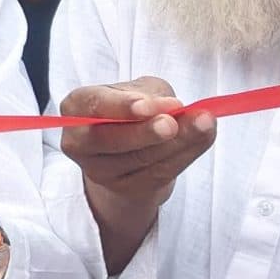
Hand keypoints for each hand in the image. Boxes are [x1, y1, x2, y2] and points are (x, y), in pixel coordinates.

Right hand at [58, 78, 213, 270]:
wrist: (133, 146)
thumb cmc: (133, 109)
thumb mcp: (140, 89)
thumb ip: (153, 95)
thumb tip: (175, 109)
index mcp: (76, 107)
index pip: (94, 106)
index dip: (121, 107)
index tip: (149, 106)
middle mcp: (80, 142)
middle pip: (109, 139)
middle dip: (144, 131)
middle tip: (172, 124)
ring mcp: (100, 171)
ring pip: (139, 159)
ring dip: (176, 142)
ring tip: (203, 124)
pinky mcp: (126, 189)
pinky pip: (158, 174)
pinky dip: (185, 154)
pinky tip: (202, 137)